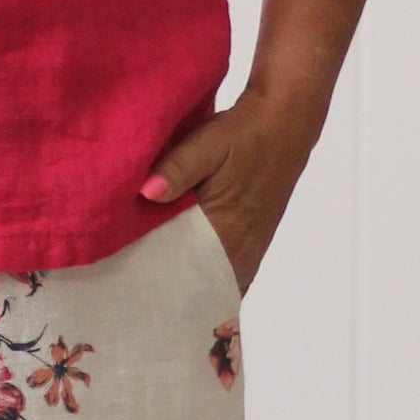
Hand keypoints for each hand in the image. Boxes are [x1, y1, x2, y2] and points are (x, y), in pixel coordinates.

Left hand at [139, 84, 317, 298]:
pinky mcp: (254, 239)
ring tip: (153, 291)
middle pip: (202, 290)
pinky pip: (227, 272)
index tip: (134, 298)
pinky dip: (206, 276)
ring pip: (216, 283)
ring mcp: (251, 247)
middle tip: (134, 297)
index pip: (191, 281)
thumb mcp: (208, 144)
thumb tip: (147, 192)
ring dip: (189, 287)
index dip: (163, 293)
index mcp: (228, 232)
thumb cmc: (245, 134)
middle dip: (171, 296)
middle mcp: (243, 249)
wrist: (285, 121)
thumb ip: (177, 169)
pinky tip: (182, 273)